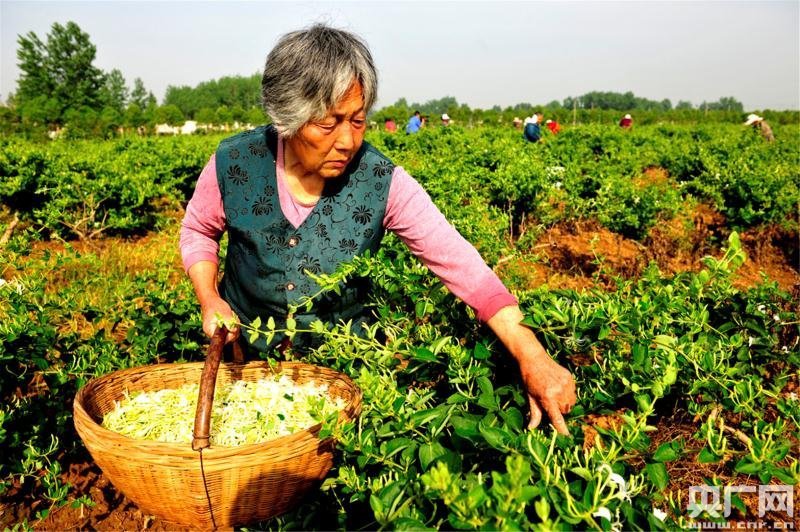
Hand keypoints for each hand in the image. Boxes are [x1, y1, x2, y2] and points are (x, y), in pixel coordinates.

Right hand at [200, 296, 239, 343]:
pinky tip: (231, 318)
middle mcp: (211, 334)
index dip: (231, 335)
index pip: (222, 340)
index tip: (235, 327)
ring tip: (232, 317)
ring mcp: (215, 332)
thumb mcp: (224, 313)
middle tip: (235, 320)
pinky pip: (228, 331)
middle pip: (226, 339)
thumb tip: (234, 331)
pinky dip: (232, 325)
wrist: (211, 300)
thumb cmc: (216, 305)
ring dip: (234, 327)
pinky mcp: (219, 329)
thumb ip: (229, 323)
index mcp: (210, 331)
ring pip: (229, 334)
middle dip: (234, 330)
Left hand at [487, 305, 576, 434]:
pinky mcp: (570, 378)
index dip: (561, 427)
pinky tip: (558, 386)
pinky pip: (573, 392)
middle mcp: (558, 391)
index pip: (556, 417)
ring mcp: (565, 384)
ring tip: (554, 393)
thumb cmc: (529, 379)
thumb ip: (534, 413)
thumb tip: (531, 428)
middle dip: (559, 410)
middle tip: (550, 402)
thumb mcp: (530, 396)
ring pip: (571, 402)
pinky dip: (568, 393)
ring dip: (565, 402)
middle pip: (565, 410)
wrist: (533, 358)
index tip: (565, 435)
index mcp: (547, 397)